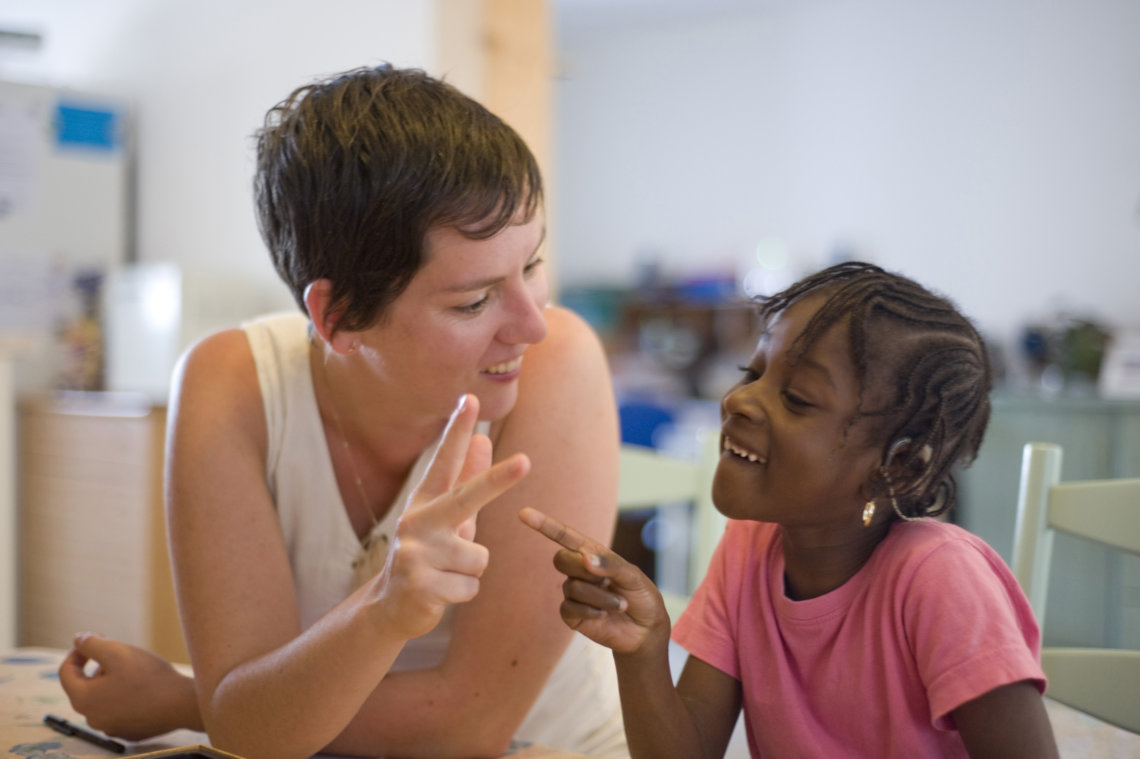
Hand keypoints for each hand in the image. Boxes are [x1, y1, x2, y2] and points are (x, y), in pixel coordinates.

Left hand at [58, 632, 201, 739]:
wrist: (181, 704)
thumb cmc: (148, 677)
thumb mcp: (117, 652)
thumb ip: (92, 644)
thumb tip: (78, 639)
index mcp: (84, 699)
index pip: (66, 672)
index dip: (77, 651)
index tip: (96, 638)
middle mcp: (92, 718)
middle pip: (85, 686)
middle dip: (98, 666)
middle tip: (120, 653)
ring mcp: (111, 727)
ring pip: (102, 699)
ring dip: (111, 681)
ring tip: (134, 670)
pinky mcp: (128, 731)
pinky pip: (118, 710)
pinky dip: (124, 697)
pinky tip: (143, 688)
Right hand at [369, 394, 529, 639]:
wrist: (388, 607)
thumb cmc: (428, 555)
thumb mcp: (447, 518)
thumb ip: (466, 481)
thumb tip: (484, 440)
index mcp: (424, 502)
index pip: (445, 460)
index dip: (457, 430)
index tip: (471, 399)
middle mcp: (416, 522)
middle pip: (466, 498)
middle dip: (497, 480)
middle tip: (525, 461)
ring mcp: (416, 554)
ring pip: (479, 558)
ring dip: (469, 572)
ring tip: (444, 575)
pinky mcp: (421, 586)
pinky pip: (471, 587)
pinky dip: (462, 594)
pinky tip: (439, 593)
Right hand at [518, 506, 670, 655]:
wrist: (645, 630)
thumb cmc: (641, 596)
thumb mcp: (633, 576)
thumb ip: (611, 564)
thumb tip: (585, 559)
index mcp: (592, 553)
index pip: (565, 536)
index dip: (544, 524)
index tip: (523, 513)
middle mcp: (579, 570)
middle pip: (561, 559)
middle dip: (585, 569)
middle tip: (609, 581)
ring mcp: (573, 592)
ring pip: (572, 587)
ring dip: (600, 597)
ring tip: (619, 604)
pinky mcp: (571, 615)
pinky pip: (569, 607)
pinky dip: (591, 611)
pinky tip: (604, 615)